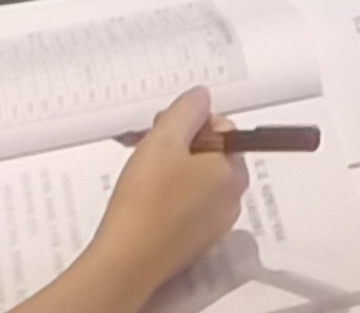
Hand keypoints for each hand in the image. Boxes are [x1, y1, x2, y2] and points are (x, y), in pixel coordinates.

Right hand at [75, 91, 245, 303]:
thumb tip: (202, 97)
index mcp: (234, 170)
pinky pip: (186, 205)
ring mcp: (214, 224)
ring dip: (170, 167)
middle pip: (209, 154)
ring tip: (141, 170)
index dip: (188, 122)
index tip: (160, 127)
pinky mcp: (193, 242)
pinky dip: (167, 195)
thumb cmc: (147, 198)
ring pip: (195, 179)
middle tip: (146, 145)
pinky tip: (143, 197)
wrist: (125, 262)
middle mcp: (232, 198)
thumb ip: (186, 110)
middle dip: (178, 144)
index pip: (220, 128)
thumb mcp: (165, 139)